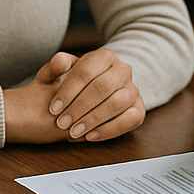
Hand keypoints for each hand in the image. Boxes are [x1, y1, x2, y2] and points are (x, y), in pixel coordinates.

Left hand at [4, 48, 145, 142]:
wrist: (98, 93)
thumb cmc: (78, 83)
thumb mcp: (65, 71)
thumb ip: (59, 64)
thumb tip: (59, 64)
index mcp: (104, 56)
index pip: (85, 71)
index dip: (68, 91)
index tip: (54, 108)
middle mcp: (123, 70)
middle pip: (102, 87)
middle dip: (79, 107)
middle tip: (62, 123)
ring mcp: (133, 90)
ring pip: (116, 103)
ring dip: (93, 120)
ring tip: (74, 132)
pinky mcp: (139, 109)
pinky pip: (129, 120)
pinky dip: (109, 130)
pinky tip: (91, 136)